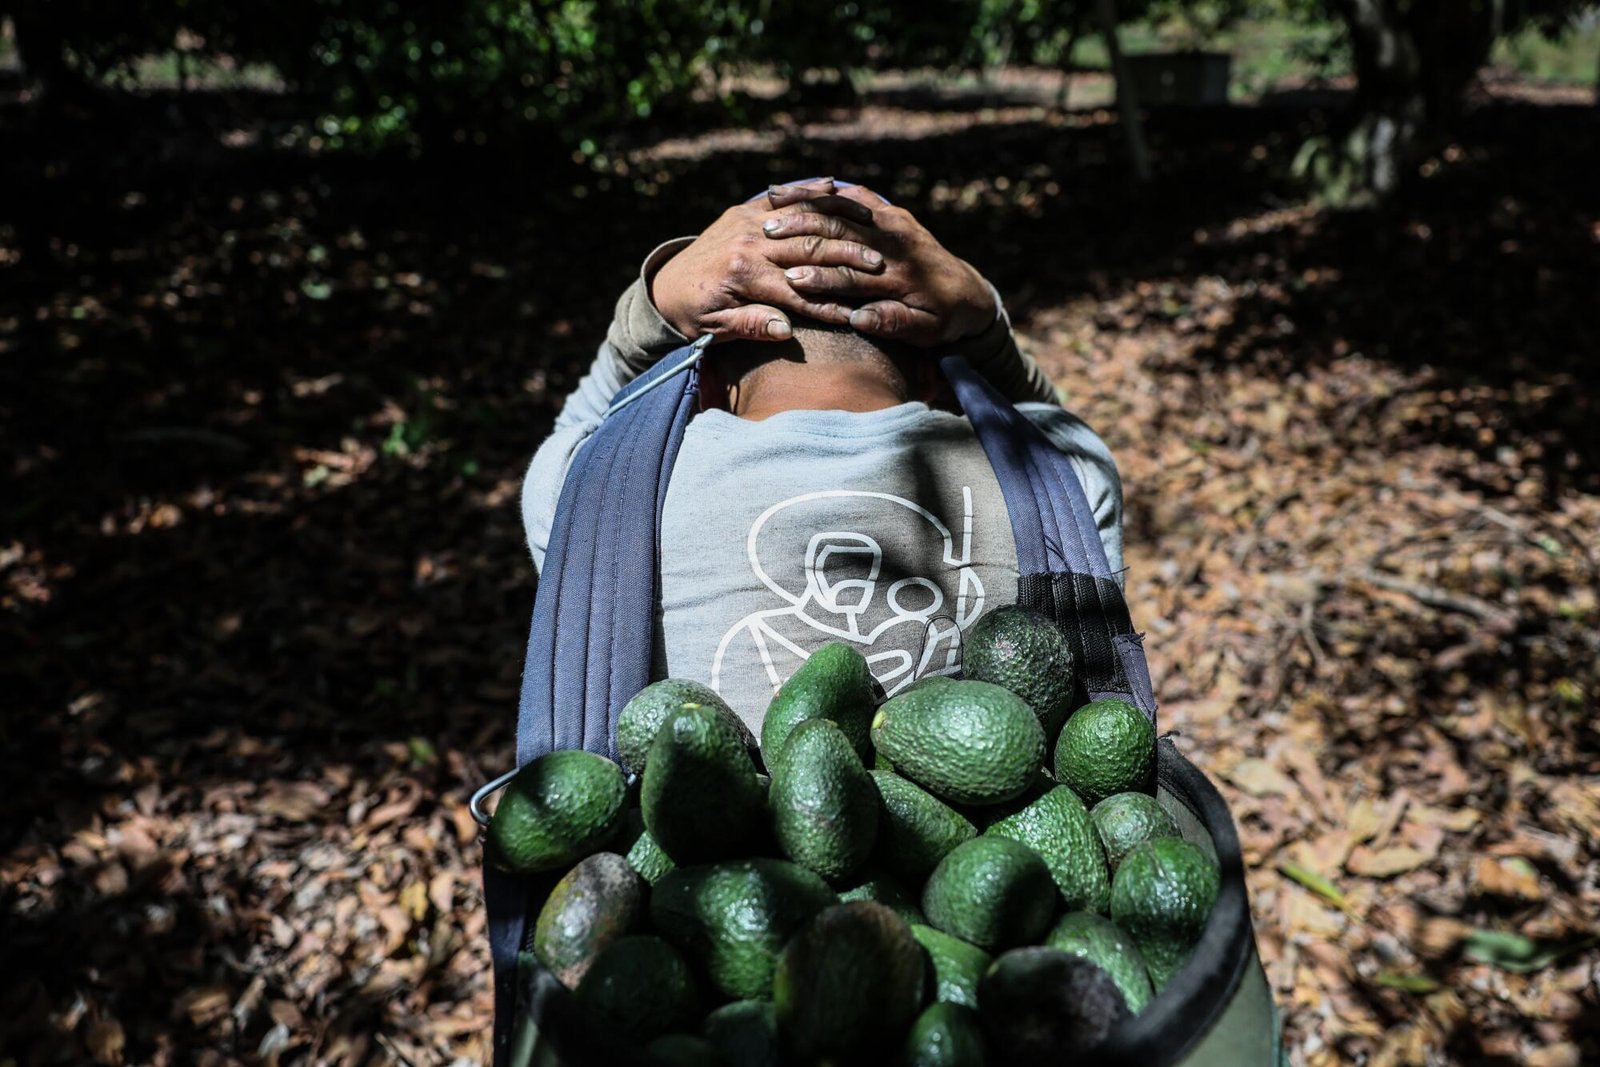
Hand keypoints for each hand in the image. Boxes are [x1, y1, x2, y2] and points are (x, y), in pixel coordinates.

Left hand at [650, 179, 889, 342]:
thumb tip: (785, 330)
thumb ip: (750, 326)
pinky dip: (811, 195)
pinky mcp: (744, 210)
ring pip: (802, 220)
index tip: (859, 313)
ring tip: (870, 230)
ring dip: (838, 225)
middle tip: (881, 267)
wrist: (664, 285)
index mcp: (741, 276)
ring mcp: (746, 222)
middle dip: (846, 259)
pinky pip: (783, 200)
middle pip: (808, 250)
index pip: (796, 291)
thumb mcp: (716, 329)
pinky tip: (839, 190)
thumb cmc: (692, 315)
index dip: (829, 304)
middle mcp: (746, 244)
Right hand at [761, 186, 996, 346]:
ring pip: (844, 208)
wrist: (969, 293)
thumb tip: (858, 320)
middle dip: (803, 234)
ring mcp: (895, 223)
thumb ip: (893, 323)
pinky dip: (825, 193)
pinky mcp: (892, 214)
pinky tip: (802, 191)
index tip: (789, 280)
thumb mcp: (926, 331)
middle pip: (842, 233)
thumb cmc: (944, 319)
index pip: (854, 276)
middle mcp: (896, 242)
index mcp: (902, 275)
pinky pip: (854, 198)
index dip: (821, 278)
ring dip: (807, 205)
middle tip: (767, 234)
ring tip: (772, 203)